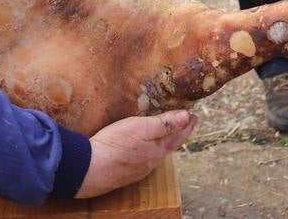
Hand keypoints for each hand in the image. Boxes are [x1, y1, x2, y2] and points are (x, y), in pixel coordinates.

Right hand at [75, 110, 195, 198]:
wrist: (92, 168)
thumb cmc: (116, 145)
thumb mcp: (141, 127)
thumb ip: (164, 123)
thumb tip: (188, 117)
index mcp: (157, 150)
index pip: (178, 136)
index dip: (187, 125)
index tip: (195, 116)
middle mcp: (150, 162)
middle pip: (168, 145)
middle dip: (177, 134)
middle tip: (185, 123)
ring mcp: (138, 168)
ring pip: (155, 153)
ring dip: (163, 142)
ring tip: (166, 134)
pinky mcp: (125, 170)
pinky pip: (142, 158)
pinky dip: (148, 149)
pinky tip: (143, 148)